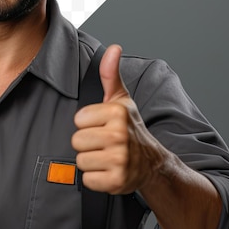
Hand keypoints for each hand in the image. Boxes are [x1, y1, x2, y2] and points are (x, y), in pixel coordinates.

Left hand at [72, 45, 164, 193]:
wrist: (151, 163)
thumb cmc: (130, 129)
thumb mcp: (121, 100)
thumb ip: (110, 74)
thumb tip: (114, 48)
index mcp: (117, 113)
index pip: (78, 120)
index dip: (87, 125)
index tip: (102, 126)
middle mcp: (119, 135)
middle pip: (77, 141)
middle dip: (88, 144)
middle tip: (104, 144)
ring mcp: (119, 159)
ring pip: (81, 161)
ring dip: (91, 162)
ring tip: (106, 157)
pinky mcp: (116, 181)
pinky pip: (88, 180)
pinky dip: (95, 179)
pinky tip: (108, 171)